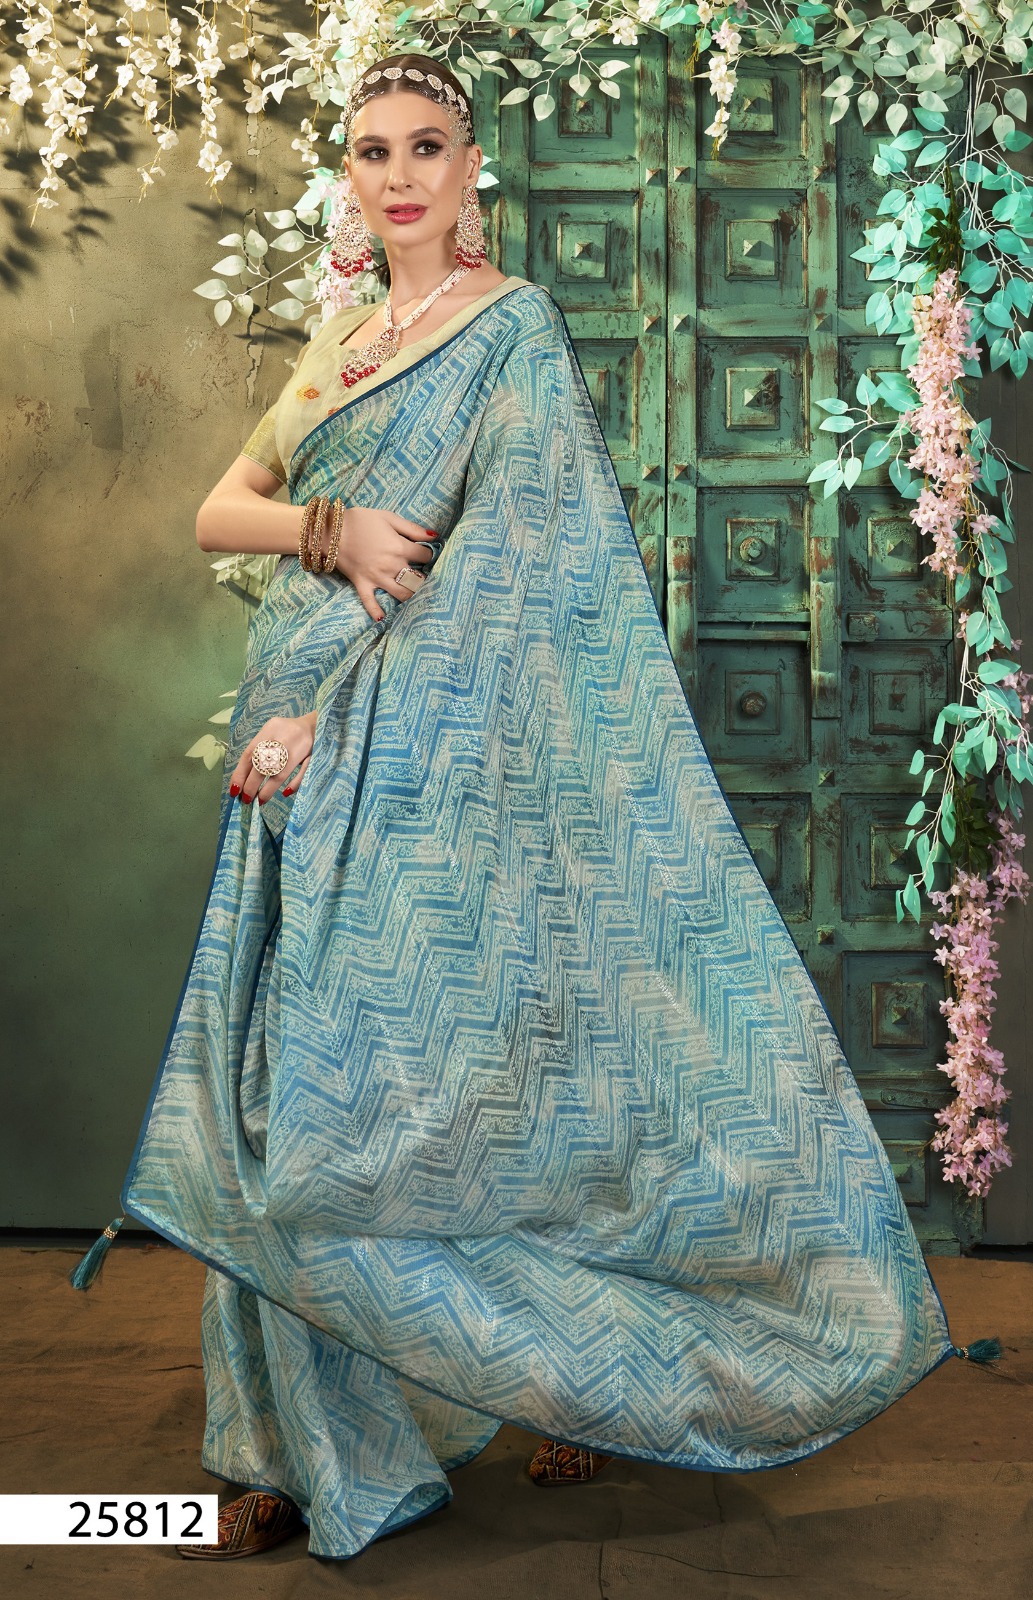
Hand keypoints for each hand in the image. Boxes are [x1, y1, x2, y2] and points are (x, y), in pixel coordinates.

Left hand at [228, 712, 317, 805]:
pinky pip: (302, 774)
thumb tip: (243, 775)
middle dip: (251, 786)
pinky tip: (285, 793)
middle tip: (246, 799)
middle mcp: (282, 739)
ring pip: (279, 774)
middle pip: (262, 766)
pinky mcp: (313, 756)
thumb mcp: (270, 730)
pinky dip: (294, 785)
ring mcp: (298, 748)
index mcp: (269, 731)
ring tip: (260, 801)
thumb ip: (258, 747)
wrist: (316, 723)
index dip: (240, 774)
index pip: (249, 755)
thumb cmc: (288, 729)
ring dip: (268, 790)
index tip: (234, 790)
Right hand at [334, 506, 436, 621]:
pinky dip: (376, 611)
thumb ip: (412, 528)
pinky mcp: (363, 584)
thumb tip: (434, 537)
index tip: (425, 553)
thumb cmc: (361, 520)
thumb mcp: (389, 517)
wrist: (331, 530)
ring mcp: (377, 578)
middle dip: (423, 578)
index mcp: (400, 548)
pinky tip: (382, 617)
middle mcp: (392, 566)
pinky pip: (370, 603)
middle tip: (422, 574)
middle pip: (418, 580)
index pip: (425, 557)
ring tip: (411, 590)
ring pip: (402, 594)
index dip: (428, 554)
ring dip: (410, 594)